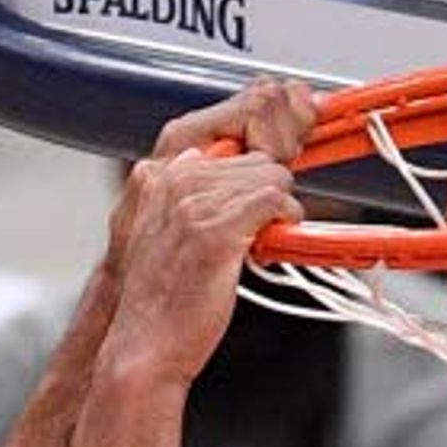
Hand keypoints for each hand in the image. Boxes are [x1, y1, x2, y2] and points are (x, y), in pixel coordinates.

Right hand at [99, 80, 317, 279]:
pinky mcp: (213, 229)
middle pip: (264, 137)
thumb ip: (218, 182)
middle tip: (274, 206)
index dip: (281, 113)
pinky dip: (283, 221)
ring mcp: (192, 198)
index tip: (303, 122)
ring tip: (258, 237)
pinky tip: (265, 245)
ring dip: (279, 206)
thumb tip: (270, 155)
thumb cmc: (168, 289)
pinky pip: (275, 199)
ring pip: (274, 172)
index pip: (242, 104)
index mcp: (166, 163)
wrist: (143, 342)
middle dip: (278, 171)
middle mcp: (176, 172)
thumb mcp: (182, 221)